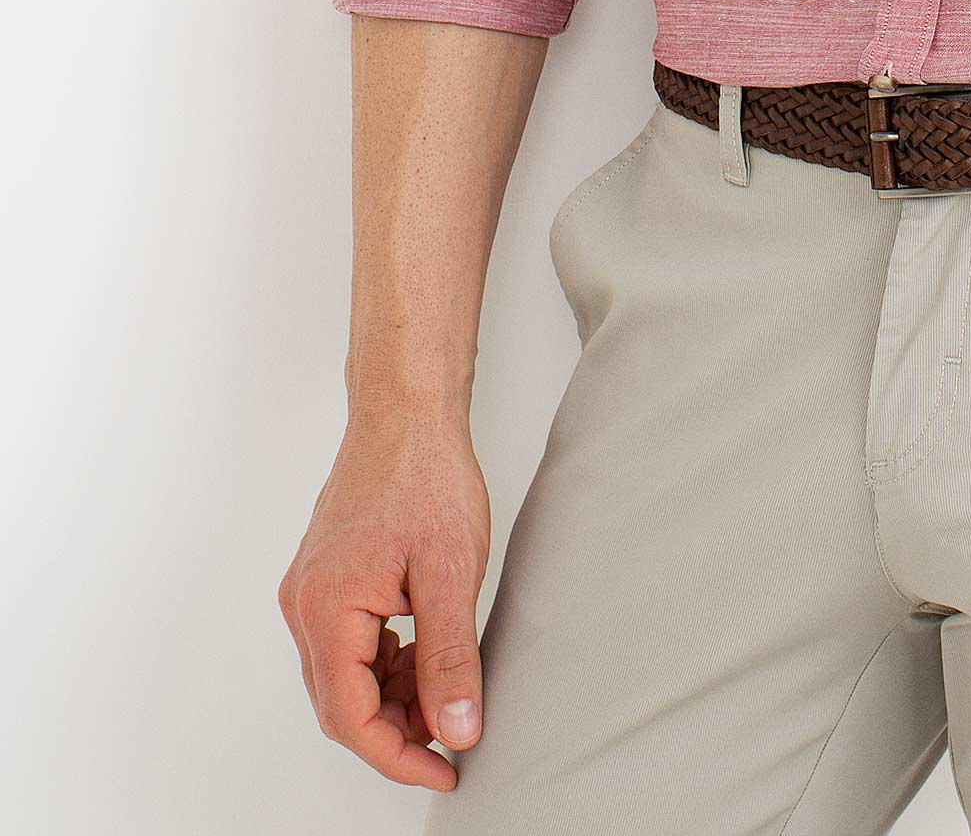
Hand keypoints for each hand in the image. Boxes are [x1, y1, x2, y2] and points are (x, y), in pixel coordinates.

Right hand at [278, 400, 492, 789]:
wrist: (407, 410)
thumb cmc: (426, 477)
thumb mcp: (450, 574)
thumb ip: (451, 658)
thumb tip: (457, 731)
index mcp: (326, 610)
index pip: (350, 718)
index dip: (398, 755)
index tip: (446, 769)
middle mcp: (305, 606)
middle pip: (342, 703)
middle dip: (397, 730)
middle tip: (453, 737)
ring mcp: (312, 591)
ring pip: (346, 675)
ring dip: (394, 696)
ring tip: (449, 691)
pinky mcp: (327, 577)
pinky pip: (350, 643)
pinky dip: (387, 662)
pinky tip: (426, 653)